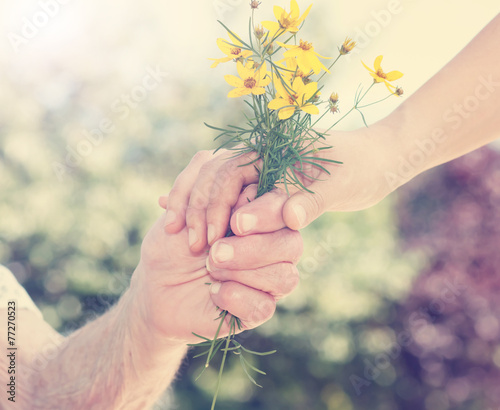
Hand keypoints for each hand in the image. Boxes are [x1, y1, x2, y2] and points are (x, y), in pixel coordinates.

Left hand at [131, 184, 301, 344]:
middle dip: (252, 248)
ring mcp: (268, 281)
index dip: (268, 213)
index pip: (284, 209)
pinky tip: (213, 293)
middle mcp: (272, 247)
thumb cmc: (172, 243)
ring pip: (285, 277)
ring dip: (242, 272)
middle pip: (291, 244)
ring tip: (210, 269)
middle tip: (215, 251)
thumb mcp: (186, 210)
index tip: (236, 222)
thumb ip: (217, 194)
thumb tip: (252, 190)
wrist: (151, 286)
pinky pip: (264, 308)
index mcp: (260, 217)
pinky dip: (236, 298)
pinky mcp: (257, 310)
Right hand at [164, 124, 395, 250]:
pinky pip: (230, 198)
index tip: (208, 240)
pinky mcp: (265, 186)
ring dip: (197, 211)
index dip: (213, 205)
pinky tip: (188, 227)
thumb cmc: (360, 168)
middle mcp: (260, 155)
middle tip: (191, 246)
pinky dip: (209, 211)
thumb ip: (296, 202)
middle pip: (214, 179)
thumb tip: (248, 223)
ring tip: (181, 238)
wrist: (378, 162)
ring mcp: (261, 170)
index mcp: (271, 146)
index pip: (227, 172)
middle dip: (198, 210)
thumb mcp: (332, 187)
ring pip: (217, 189)